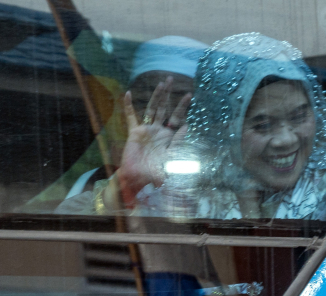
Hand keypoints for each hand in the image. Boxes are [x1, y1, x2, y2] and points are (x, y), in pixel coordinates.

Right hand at [116, 77, 190, 207]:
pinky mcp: (134, 132)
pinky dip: (129, 106)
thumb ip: (179, 142)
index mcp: (170, 137)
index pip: (178, 118)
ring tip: (161, 83)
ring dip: (156, 96)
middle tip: (171, 78)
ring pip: (152, 109)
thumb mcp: (172, 157)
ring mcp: (146, 130)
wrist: (139, 179)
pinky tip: (129, 94)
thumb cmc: (157, 173)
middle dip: (169, 94)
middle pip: (165, 108)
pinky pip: (131, 117)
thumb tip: (186, 125)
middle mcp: (159, 131)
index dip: (182, 107)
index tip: (189, 94)